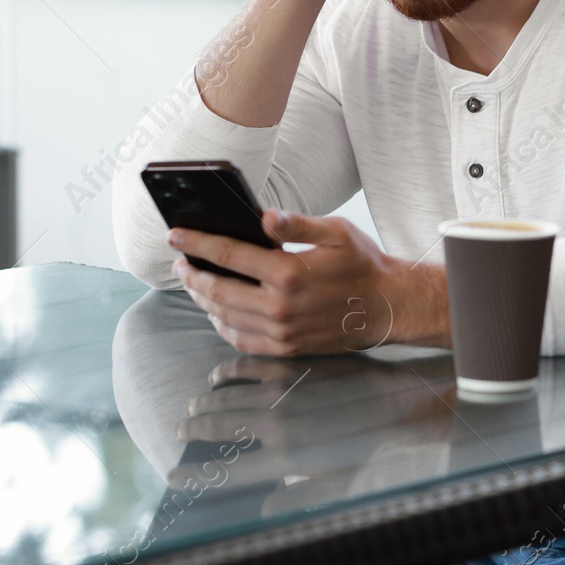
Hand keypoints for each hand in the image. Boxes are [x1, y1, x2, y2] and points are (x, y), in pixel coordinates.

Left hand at [168, 210, 449, 355]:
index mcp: (289, 273)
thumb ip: (297, 223)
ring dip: (202, 299)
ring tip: (194, 283)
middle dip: (191, 273)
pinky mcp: (287, 348)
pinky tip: (218, 313)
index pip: (228, 255)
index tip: (175, 235)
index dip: (197, 244)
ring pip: (224, 316)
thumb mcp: (337, 232)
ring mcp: (281, 331)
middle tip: (179, 262)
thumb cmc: (363, 265)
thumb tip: (265, 216)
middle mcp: (280, 306)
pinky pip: (241, 340)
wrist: (388, 307)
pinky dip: (222, 326)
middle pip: (217, 290)